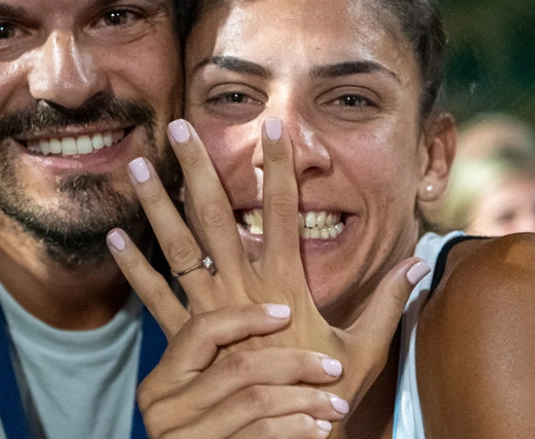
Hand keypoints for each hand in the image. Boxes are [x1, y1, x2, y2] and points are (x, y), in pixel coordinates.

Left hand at [107, 118, 429, 436]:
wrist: (281, 436)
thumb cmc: (324, 394)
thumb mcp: (364, 348)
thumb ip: (389, 302)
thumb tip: (422, 261)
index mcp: (284, 283)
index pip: (283, 210)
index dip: (279, 167)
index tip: (272, 126)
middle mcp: (241, 286)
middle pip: (217, 214)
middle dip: (199, 168)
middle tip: (179, 127)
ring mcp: (209, 309)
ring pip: (179, 246)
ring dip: (157, 206)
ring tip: (135, 168)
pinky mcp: (186, 335)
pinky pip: (154, 297)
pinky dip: (133, 268)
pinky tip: (112, 238)